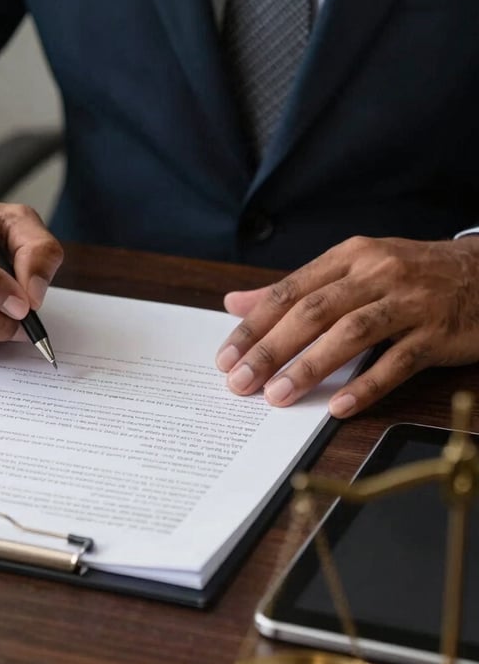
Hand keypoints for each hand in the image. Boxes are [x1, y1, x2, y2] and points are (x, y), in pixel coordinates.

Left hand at [216, 235, 478, 416]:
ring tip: (278, 396)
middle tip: (240, 381)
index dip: (254, 326)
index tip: (226, 356)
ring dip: (310, 367)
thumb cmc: (410, 276)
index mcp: (350, 257)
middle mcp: (377, 273)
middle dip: (271, 349)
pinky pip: (397, 361)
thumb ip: (295, 289)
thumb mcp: (353, 270)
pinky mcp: (438, 332)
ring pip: (351, 333)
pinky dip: (367, 385)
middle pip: (313, 312)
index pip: (289, 291)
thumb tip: (235, 303)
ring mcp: (410, 302)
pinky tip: (340, 406)